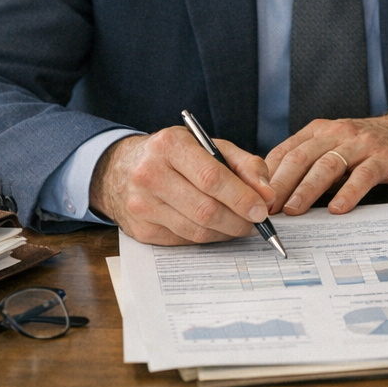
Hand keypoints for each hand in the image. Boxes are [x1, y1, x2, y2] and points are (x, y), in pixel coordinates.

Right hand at [89, 127, 275, 244]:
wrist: (120, 169)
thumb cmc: (174, 156)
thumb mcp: (209, 146)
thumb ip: (244, 165)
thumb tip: (266, 195)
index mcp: (170, 145)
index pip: (211, 177)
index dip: (241, 197)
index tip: (262, 209)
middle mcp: (150, 174)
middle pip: (205, 209)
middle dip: (238, 220)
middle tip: (256, 222)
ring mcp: (142, 205)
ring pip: (196, 230)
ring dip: (226, 232)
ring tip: (240, 224)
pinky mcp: (141, 230)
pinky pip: (184, 240)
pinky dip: (207, 237)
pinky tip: (216, 228)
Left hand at [264, 110, 387, 213]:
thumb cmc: (369, 149)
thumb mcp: (335, 149)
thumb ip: (310, 166)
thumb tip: (274, 195)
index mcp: (320, 131)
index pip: (286, 150)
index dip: (268, 174)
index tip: (252, 196)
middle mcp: (338, 133)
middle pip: (302, 157)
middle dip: (280, 184)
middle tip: (266, 208)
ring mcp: (362, 145)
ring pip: (328, 165)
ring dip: (307, 189)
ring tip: (293, 210)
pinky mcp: (384, 158)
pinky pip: (363, 176)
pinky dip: (348, 193)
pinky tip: (337, 209)